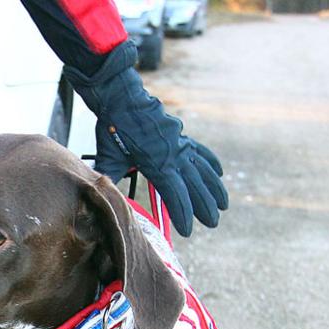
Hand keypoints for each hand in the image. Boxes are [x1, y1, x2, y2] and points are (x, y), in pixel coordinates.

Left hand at [66, 42, 228, 236]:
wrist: (121, 97)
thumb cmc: (113, 129)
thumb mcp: (108, 158)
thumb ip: (110, 179)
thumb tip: (104, 198)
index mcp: (157, 162)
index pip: (174, 193)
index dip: (183, 213)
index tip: (188, 230)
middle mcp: (174, 153)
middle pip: (194, 184)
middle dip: (204, 206)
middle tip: (213, 224)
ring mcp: (179, 143)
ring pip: (202, 169)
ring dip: (214, 188)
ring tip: (224, 205)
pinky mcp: (180, 136)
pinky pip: (199, 151)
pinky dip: (210, 162)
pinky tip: (219, 174)